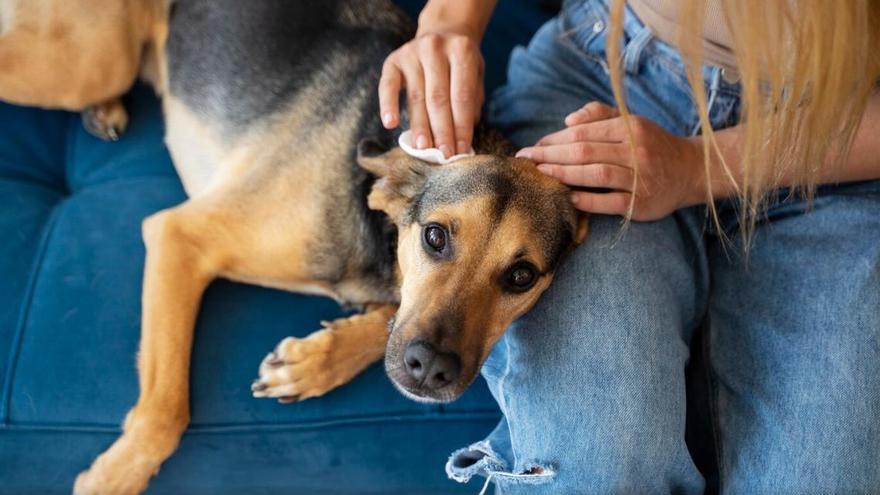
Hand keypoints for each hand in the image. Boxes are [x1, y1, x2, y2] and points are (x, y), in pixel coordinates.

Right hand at [379, 31, 484, 157]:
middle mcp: (436, 48)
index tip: (461, 150)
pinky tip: (390, 124)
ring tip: (423, 149)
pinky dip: (388, 105)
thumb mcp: (475, 74)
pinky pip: (388, 86)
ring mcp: (412, 53)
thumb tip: (463, 140)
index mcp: (462, 51)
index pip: (462, 96)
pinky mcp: (393, 60)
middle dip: (442, 131)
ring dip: (420, 126)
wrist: (442, 31)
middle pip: (439, 98)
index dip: (462, 126)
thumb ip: (472, 102)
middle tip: (443, 155)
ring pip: (416, 97)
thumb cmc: (460, 63)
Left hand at [517, 102, 705, 220]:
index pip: (584, 132)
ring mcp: (640, 178)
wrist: (691, 170)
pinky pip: (610, 202)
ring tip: (541, 174)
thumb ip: (599, 115)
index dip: (554, 139)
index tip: (533, 146)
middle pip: (585, 152)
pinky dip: (588, 200)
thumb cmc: (652, 145)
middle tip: (526, 160)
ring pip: (596, 174)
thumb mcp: (631, 122)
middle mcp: (636, 151)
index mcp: (630, 128)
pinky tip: (568, 197)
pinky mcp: (642, 204)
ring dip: (564, 174)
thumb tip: (568, 121)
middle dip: (551, 155)